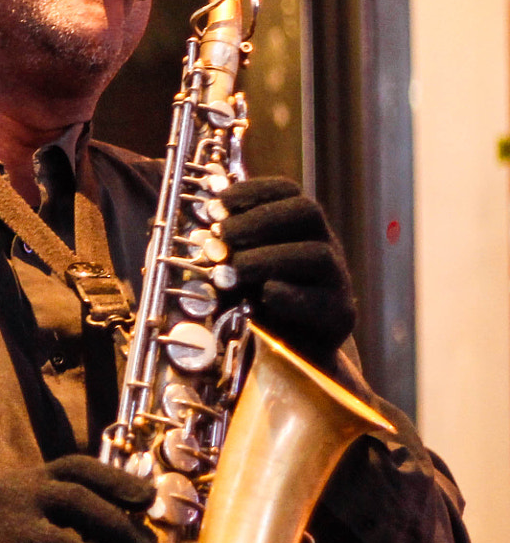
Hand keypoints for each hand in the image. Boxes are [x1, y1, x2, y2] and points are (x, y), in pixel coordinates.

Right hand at [0, 455, 153, 542]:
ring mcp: (1, 536)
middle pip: (78, 502)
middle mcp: (10, 499)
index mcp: (22, 482)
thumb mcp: (32, 526)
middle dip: (124, 530)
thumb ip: (72, 523)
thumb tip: (141, 534)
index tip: (150, 499)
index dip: (119, 480)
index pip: (76, 468)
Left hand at [218, 177, 355, 366]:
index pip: (287, 191)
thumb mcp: (236, 269)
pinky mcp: (339, 315)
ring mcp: (337, 279)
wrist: (289, 352)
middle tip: (221, 236)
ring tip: (230, 271)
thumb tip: (202, 237)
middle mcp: (324, 244)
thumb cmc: (257, 301)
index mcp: (299, 227)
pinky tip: (262, 295)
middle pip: (307, 212)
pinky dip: (287, 295)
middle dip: (257, 220)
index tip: (218, 203)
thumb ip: (224, 252)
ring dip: (265, 258)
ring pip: (316, 254)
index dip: (252, 191)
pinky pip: (320, 301)